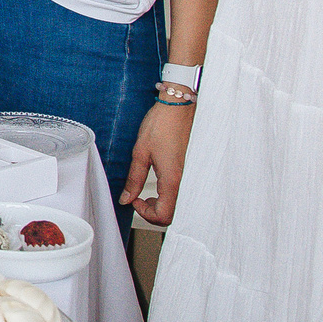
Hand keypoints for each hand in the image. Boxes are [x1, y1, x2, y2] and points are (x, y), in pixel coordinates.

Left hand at [124, 99, 191, 224]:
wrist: (180, 106)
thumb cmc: (162, 124)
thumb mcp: (141, 152)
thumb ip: (134, 179)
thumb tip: (126, 198)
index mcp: (173, 179)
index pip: (164, 215)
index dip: (146, 213)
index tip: (135, 200)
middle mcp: (187, 181)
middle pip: (175, 214)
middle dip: (155, 212)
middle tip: (141, 199)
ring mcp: (194, 176)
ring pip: (181, 205)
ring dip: (164, 204)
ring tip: (151, 193)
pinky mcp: (196, 170)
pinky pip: (186, 192)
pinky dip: (173, 195)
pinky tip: (163, 183)